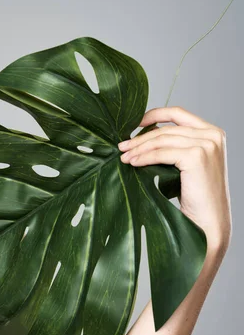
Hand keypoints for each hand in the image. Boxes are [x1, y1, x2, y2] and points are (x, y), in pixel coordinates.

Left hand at [117, 106, 231, 253]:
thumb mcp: (186, 163)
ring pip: (161, 140)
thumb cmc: (195, 196)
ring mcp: (206, 144)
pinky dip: (143, 157)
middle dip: (140, 137)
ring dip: (138, 148)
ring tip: (123, 156)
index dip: (153, 114)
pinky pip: (161, 153)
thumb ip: (173, 146)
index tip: (134, 123)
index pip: (178, 113)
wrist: (208, 221)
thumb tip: (140, 137)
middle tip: (121, 146)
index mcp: (213, 132)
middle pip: (166, 129)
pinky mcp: (197, 156)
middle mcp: (212, 135)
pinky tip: (132, 163)